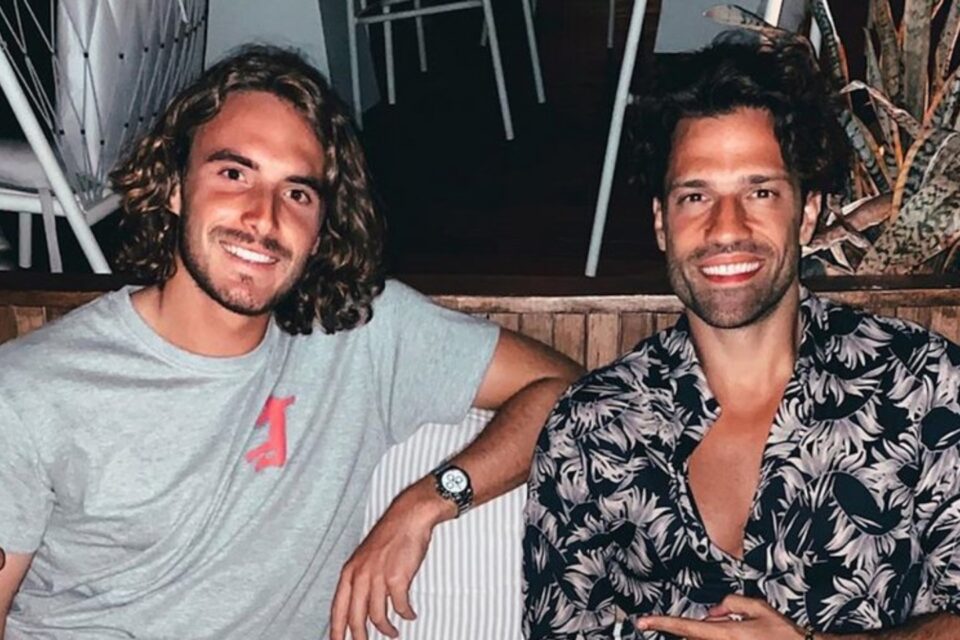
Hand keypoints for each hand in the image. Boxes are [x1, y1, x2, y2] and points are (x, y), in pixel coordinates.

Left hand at [330, 480, 450, 639]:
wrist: (408, 517)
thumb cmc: (389, 536)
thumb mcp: (365, 557)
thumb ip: (360, 579)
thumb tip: (361, 603)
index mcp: (349, 571)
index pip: (337, 609)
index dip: (336, 630)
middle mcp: (360, 576)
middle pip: (355, 618)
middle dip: (360, 637)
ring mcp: (378, 578)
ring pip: (377, 617)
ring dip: (387, 629)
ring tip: (392, 633)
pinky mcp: (397, 578)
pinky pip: (400, 606)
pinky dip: (405, 614)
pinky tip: (410, 615)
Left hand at [635, 594, 805, 638]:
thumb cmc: (781, 633)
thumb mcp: (757, 607)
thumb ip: (731, 603)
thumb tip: (714, 610)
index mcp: (725, 634)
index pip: (685, 627)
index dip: (662, 623)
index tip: (642, 621)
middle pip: (692, 637)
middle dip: (693, 627)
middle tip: (714, 621)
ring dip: (708, 633)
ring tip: (743, 629)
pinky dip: (717, 635)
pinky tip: (742, 632)